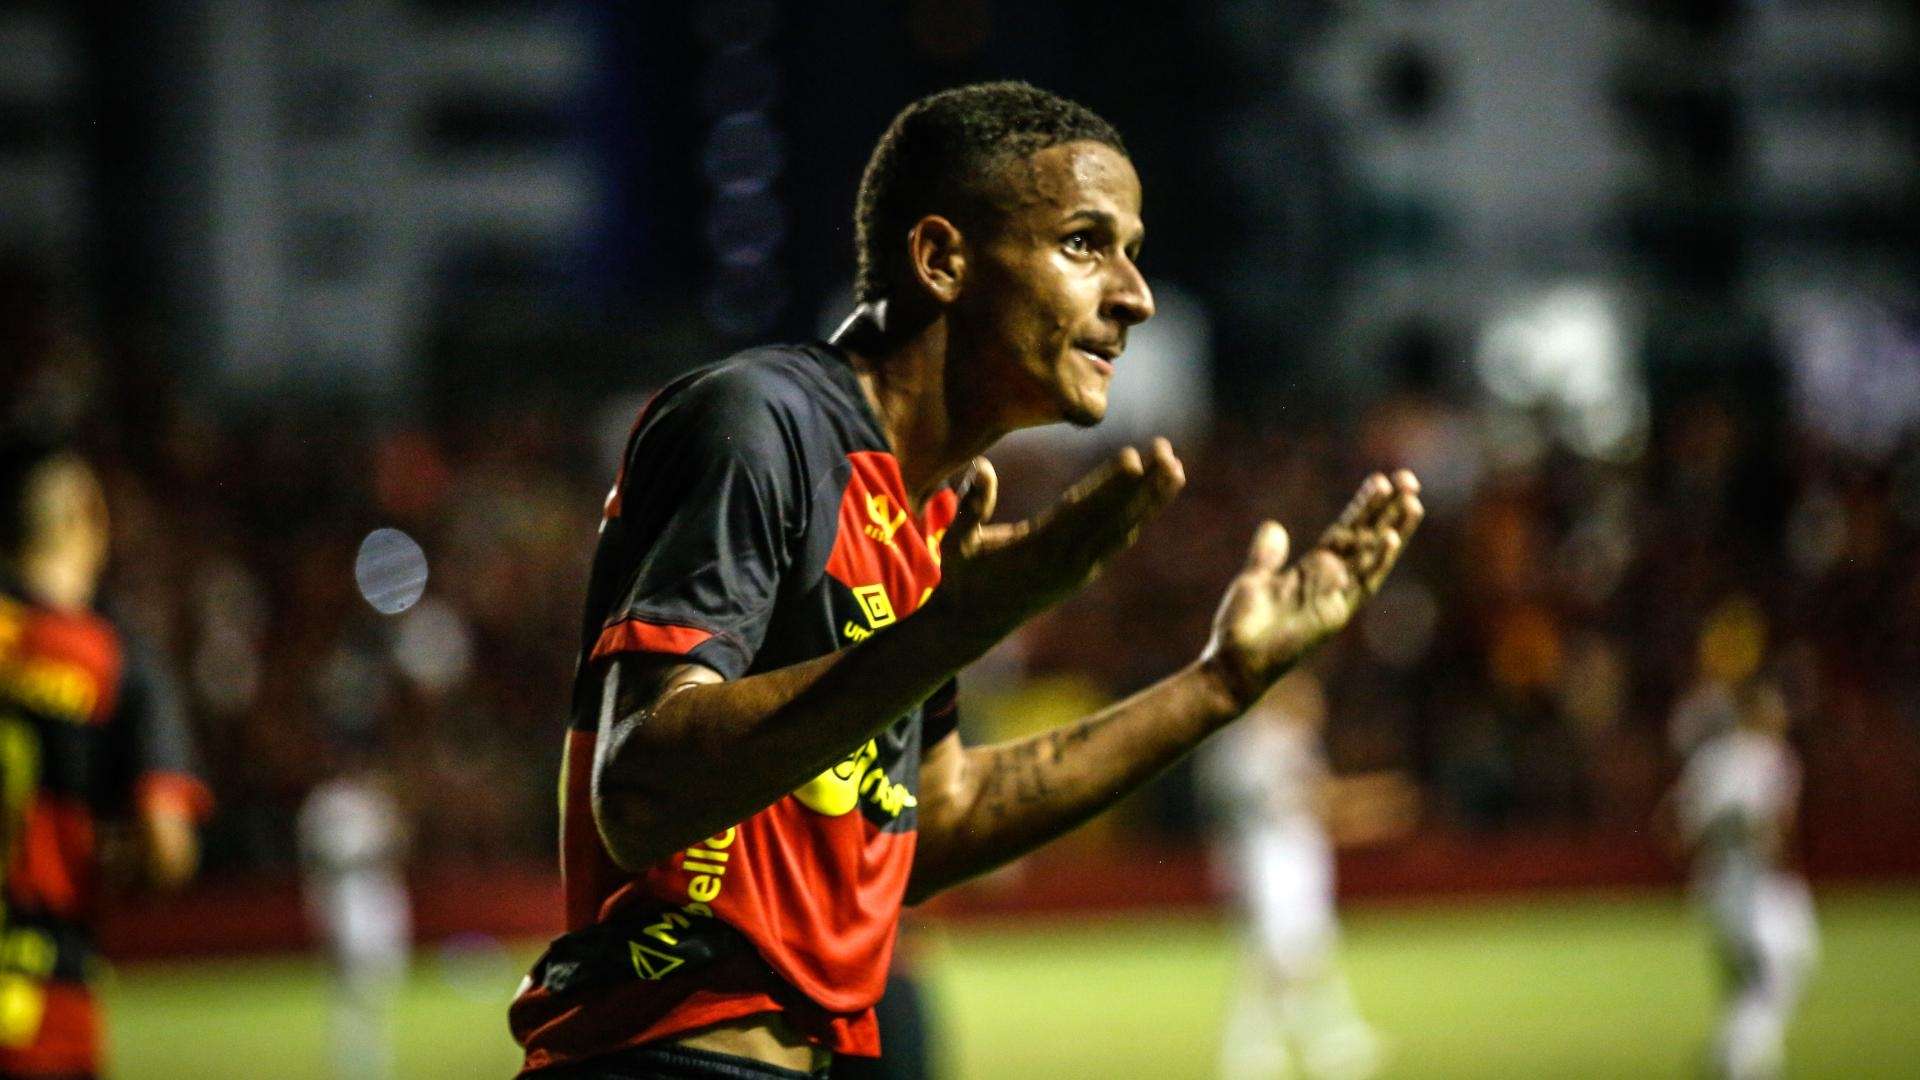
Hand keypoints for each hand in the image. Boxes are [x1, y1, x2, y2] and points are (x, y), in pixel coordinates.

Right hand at [934, 439, 1185, 635]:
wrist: (973, 625)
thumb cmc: (962, 578)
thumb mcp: (958, 543)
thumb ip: (970, 507)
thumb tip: (983, 467)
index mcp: (1039, 549)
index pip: (1081, 510)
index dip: (1109, 484)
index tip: (1134, 458)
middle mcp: (1067, 561)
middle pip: (1113, 517)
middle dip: (1143, 484)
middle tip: (1168, 452)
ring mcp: (1078, 571)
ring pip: (1123, 528)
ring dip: (1150, 499)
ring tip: (1176, 468)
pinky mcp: (1081, 575)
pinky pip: (1116, 542)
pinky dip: (1138, 518)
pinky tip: (1155, 498)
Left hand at [1200, 470, 1423, 709]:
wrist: (1233, 661)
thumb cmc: (1242, 626)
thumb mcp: (1255, 580)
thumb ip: (1268, 554)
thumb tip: (1274, 526)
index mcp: (1314, 570)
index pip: (1347, 531)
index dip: (1364, 506)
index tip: (1382, 480)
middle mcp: (1330, 582)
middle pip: (1366, 539)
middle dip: (1388, 511)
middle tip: (1410, 480)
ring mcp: (1335, 598)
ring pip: (1371, 558)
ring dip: (1393, 531)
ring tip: (1412, 502)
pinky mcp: (1335, 614)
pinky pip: (1360, 584)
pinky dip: (1375, 561)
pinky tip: (1389, 537)